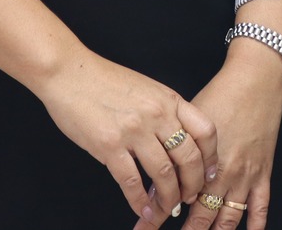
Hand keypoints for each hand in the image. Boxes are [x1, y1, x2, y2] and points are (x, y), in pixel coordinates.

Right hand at [32, 50, 215, 220]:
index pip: (205, 130)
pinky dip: (139, 201)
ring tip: (167, 208)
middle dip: (193, 183)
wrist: (70, 73)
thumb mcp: (147, 89)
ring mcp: (134, 130)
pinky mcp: (109, 145)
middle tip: (190, 196)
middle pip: (189, 157)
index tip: (210, 173)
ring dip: (168, 197)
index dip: (211, 157)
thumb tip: (176, 142)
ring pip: (163, 173)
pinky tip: (142, 209)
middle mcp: (157, 114)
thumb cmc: (105, 80)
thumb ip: (164, 112)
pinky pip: (131, 181)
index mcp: (169, 100)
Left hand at [168, 48, 281, 229]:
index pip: (174, 197)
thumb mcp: (187, 121)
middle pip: (200, 215)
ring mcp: (245, 175)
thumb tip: (151, 182)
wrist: (256, 79)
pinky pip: (260, 206)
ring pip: (227, 218)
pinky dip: (255, 225)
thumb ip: (171, 154)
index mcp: (200, 158)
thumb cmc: (220, 94)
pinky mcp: (263, 172)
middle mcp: (223, 172)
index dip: (156, 217)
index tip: (142, 228)